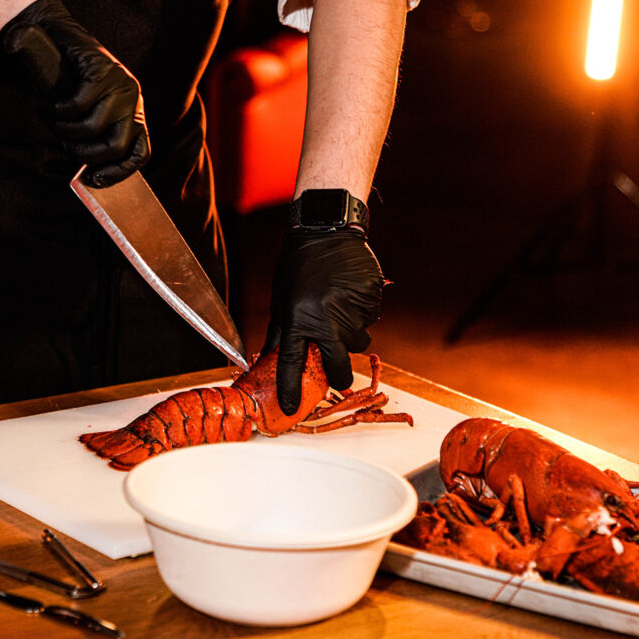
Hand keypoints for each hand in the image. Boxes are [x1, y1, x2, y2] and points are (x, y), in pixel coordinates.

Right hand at [0, 0, 149, 186]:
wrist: (54, 33)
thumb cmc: (66, 79)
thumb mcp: (86, 112)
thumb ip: (93, 137)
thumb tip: (92, 176)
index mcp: (134, 111)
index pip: (141, 153)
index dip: (119, 172)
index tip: (94, 180)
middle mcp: (133, 98)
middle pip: (118, 147)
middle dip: (85, 155)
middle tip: (63, 144)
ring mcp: (120, 83)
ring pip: (93, 128)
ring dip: (64, 131)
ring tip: (49, 120)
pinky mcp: (101, 70)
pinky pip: (77, 106)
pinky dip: (56, 112)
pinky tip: (46, 107)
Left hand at [263, 228, 383, 414]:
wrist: (327, 229)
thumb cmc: (299, 265)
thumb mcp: (281, 298)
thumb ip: (279, 331)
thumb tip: (267, 359)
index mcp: (298, 319)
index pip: (292, 363)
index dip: (290, 389)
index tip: (291, 409)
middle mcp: (326, 318)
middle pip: (338, 365)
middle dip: (339, 375)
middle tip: (337, 373)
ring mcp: (352, 309)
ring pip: (358, 340)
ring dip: (350, 334)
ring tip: (338, 309)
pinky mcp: (371, 298)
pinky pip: (370, 318)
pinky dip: (362, 313)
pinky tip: (350, 294)